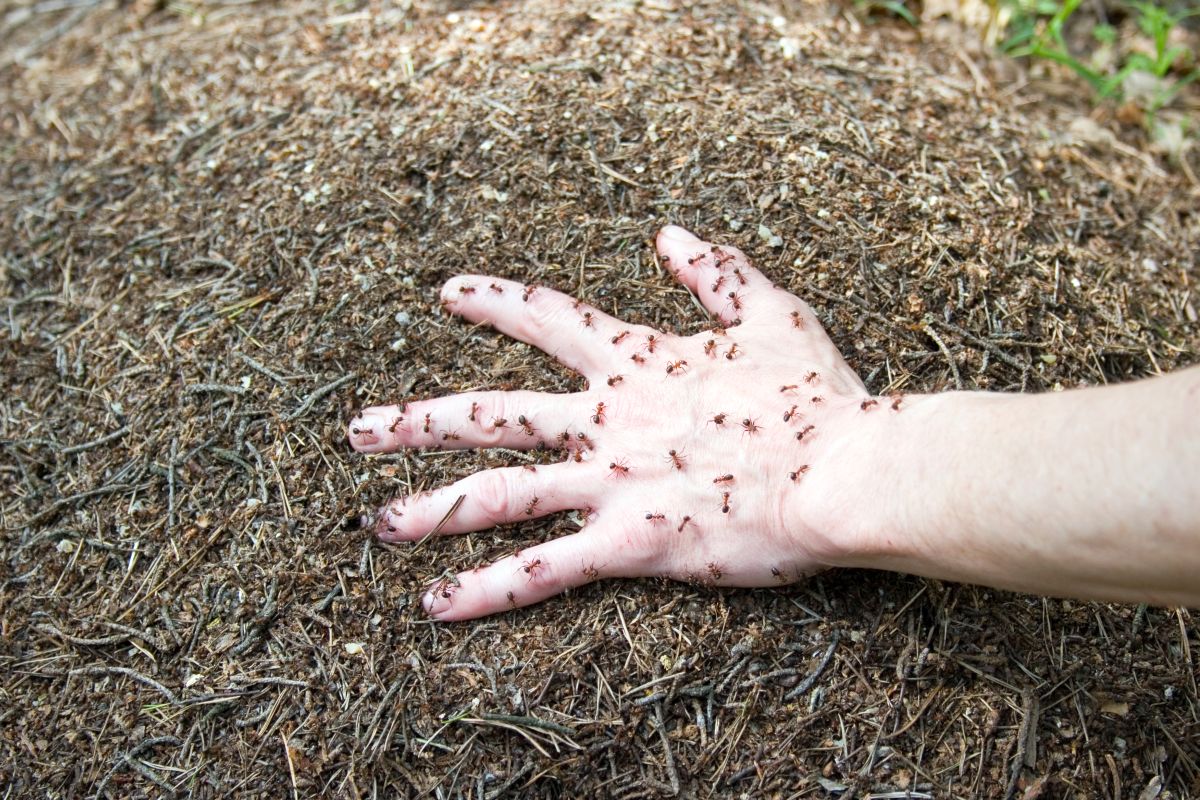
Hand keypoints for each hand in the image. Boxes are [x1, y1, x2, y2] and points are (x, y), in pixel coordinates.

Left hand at [348, 225, 888, 620]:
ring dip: (429, 509)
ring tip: (373, 525)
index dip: (494, 304)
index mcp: (639, 361)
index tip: (447, 295)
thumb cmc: (818, 396)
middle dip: (418, 419)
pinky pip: (543, 571)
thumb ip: (716, 270)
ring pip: (497, 493)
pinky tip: (433, 607)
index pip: (548, 319)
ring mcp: (610, 482)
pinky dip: (485, 591)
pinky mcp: (630, 544)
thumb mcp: (772, 312)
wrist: (847, 472)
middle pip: (491, 413)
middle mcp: (607, 418)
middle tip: (356, 429)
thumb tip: (670, 234)